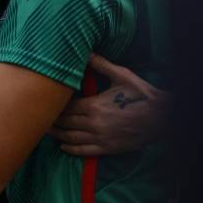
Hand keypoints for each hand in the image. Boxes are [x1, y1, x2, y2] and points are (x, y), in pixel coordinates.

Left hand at [49, 54, 171, 155]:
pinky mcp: (108, 148)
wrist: (162, 117)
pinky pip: (85, 151)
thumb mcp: (121, 76)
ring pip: (71, 138)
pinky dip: (72, 150)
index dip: (55, 106)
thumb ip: (100, 64)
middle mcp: (94, 124)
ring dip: (57, 135)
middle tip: (39, 117)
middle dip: (52, 120)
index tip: (46, 102)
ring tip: (46, 131)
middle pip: (65, 123)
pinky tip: (63, 147)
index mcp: (94, 106)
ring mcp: (101, 138)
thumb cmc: (141, 94)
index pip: (66, 107)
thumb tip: (85, 51)